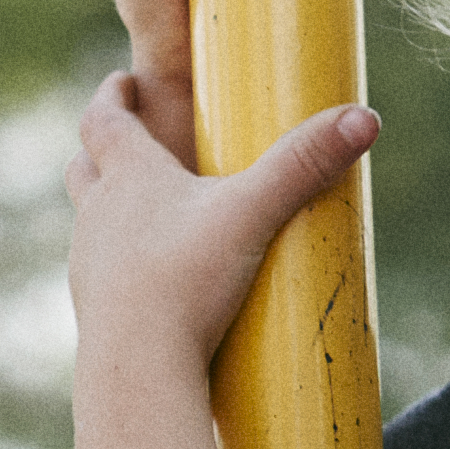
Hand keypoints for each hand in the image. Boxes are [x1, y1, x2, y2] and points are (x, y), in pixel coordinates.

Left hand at [69, 73, 377, 377]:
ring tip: (136, 208)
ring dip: (106, 207)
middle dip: (100, 147)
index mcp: (129, 177)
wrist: (138, 367)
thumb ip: (306, 164)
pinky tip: (145, 279)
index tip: (121, 82)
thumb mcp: (255, 213)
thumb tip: (365, 117)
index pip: (104, 121)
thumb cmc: (188, 280)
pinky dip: (116, 262)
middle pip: (84, 167)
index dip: (112, 97)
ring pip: (88, 222)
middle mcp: (99, 215)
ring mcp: (89, 265)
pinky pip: (100, 274)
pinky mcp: (94, 311)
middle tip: (119, 134)